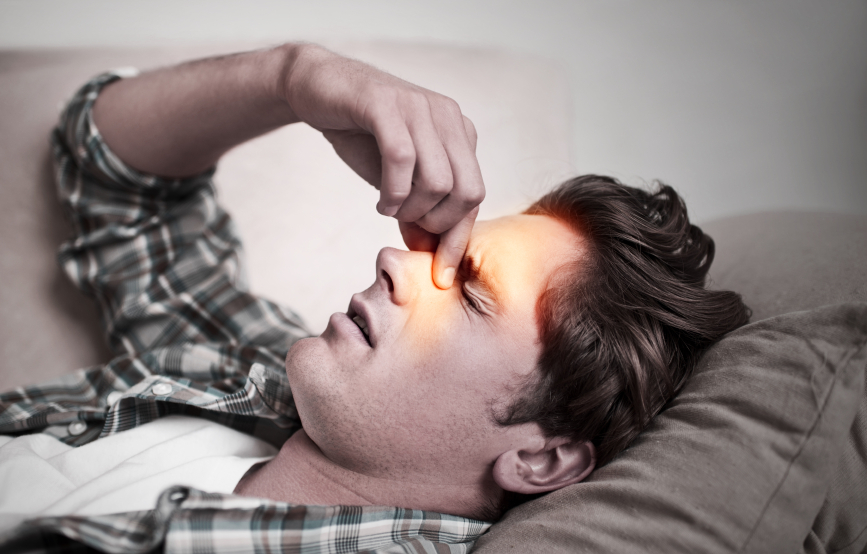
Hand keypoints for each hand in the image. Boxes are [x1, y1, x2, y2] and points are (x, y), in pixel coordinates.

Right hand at [279, 44, 484, 288]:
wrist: (318, 88)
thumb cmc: (361, 136)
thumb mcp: (398, 180)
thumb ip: (420, 209)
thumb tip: (433, 255)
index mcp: (459, 133)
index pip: (474, 195)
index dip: (457, 239)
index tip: (440, 275)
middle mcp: (448, 116)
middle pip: (467, 191)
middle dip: (437, 223)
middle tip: (406, 222)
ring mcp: (419, 106)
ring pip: (439, 180)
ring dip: (410, 209)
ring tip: (389, 207)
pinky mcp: (386, 103)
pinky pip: (402, 159)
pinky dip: (392, 192)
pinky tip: (380, 200)